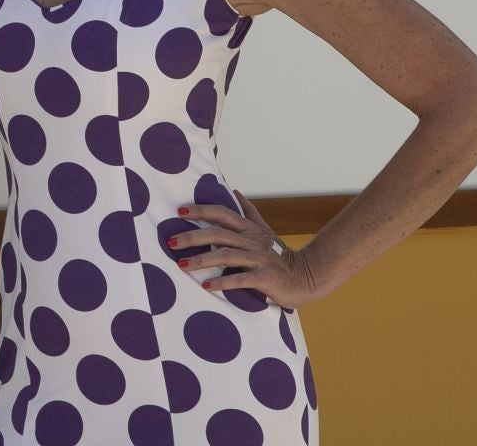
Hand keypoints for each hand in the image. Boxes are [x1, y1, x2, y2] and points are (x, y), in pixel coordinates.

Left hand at [172, 191, 325, 309]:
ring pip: (225, 255)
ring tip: (181, 265)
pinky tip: (206, 286)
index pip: (222, 214)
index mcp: (250, 229)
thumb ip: (249, 212)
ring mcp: (259, 259)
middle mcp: (252, 241)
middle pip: (218, 234)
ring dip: (201, 260)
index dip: (201, 210)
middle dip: (192, 237)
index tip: (180, 211)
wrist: (306, 278)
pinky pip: (240, 279)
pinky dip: (222, 282)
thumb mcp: (264, 230)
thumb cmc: (280, 255)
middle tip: (171, 242)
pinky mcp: (265, 278)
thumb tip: (235, 190)